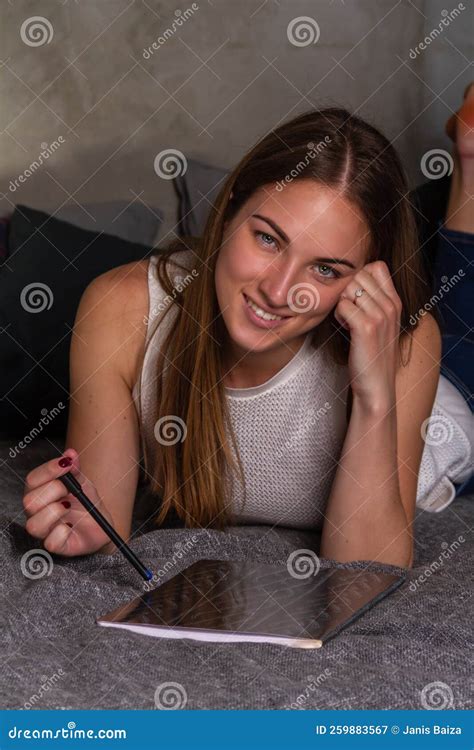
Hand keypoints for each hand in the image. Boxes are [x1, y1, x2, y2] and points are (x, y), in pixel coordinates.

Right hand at [23, 448, 112, 556]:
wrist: (103, 524)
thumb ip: (75, 469)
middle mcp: (38, 512)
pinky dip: (62, 532)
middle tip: (71, 491)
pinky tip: (71, 526)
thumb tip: (70, 453)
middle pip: (29, 501)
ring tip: (69, 507)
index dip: (48, 470)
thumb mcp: (83, 483)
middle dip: (53, 491)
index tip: (67, 463)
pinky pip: (50, 542)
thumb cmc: (87, 503)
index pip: (32, 479)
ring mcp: (46, 531)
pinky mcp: (57, 546)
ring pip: (33, 525)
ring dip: (54, 512)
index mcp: (41, 493)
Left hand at [333, 261, 401, 411]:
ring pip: (349, 288)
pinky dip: (338, 316)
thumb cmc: (372, 354)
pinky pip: (343, 305)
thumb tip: (352, 282)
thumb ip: (373, 301)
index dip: (360, 275)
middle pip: (359, 274)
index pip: (377, 266)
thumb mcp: (380, 323)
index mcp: (395, 301)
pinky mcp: (366, 327)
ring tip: (347, 321)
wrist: (377, 385)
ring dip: (342, 303)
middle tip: (349, 311)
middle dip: (347, 290)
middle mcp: (391, 305)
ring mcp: (380, 315)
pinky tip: (345, 329)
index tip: (356, 296)